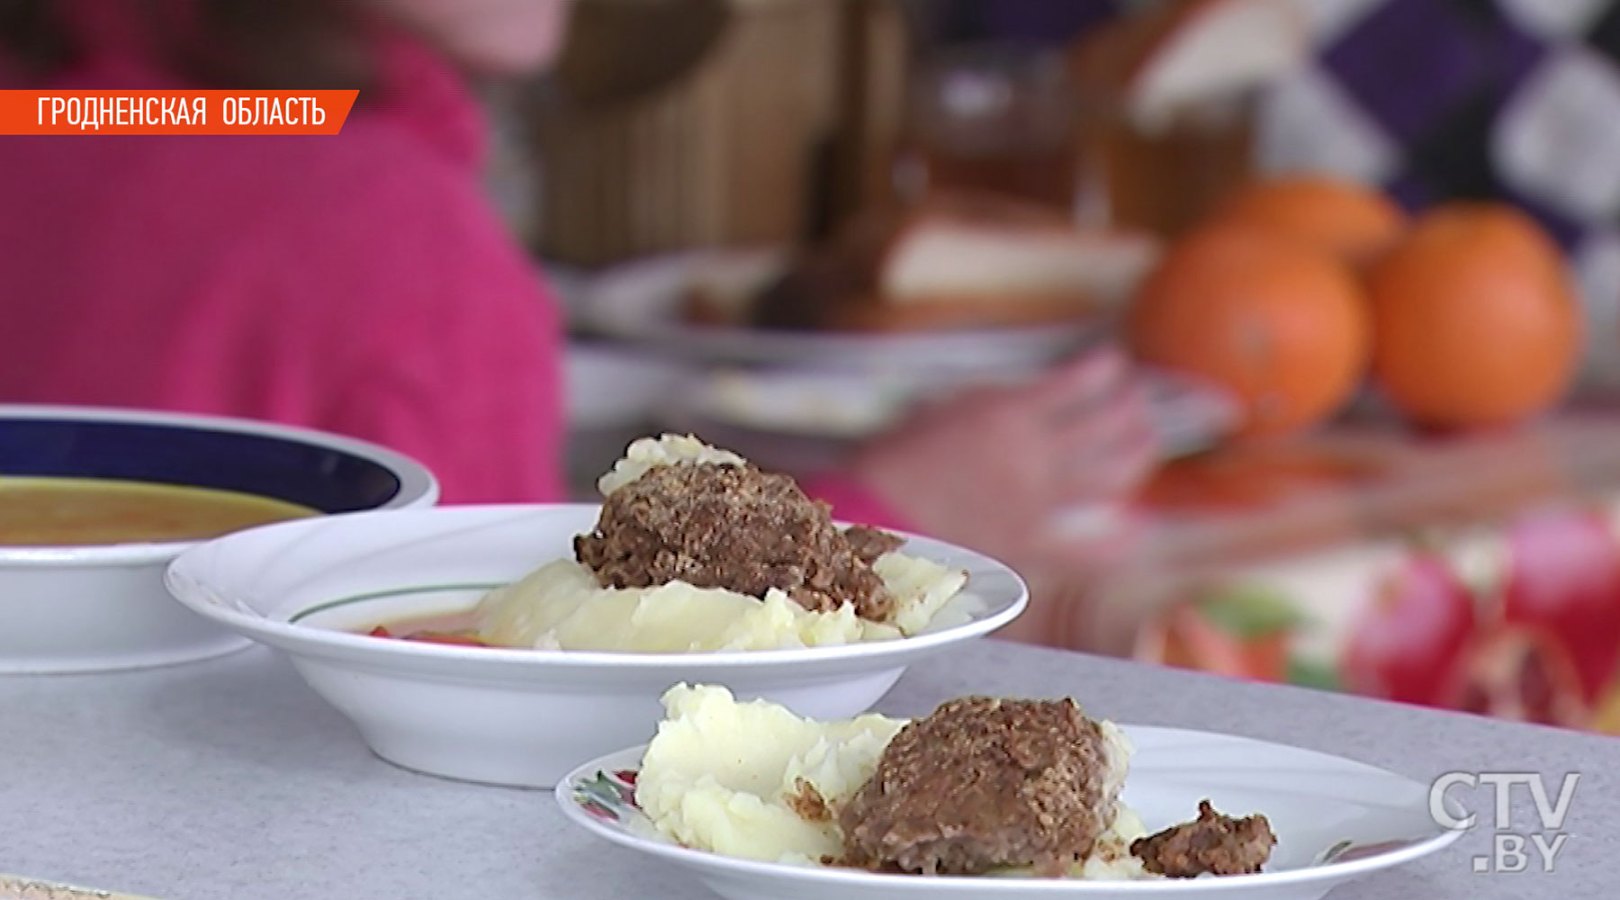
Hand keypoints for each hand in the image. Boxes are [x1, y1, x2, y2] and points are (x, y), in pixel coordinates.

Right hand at [849, 347, 1158, 564]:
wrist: (873, 519)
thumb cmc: (897, 458)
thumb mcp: (948, 407)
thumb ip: (998, 403)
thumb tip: (1034, 399)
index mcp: (1009, 413)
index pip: (1081, 383)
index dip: (1105, 370)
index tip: (1112, 363)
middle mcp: (1035, 455)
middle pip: (1111, 426)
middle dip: (1132, 408)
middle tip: (1136, 400)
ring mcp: (1038, 504)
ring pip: (1114, 475)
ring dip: (1137, 454)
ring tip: (1143, 442)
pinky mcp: (1032, 545)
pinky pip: (1092, 548)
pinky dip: (1120, 539)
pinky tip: (1136, 527)